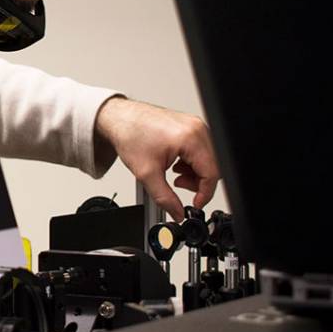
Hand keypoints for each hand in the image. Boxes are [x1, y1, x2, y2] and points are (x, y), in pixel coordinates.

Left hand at [94, 97, 219, 220]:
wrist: (120, 119)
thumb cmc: (130, 135)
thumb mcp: (146, 173)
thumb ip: (164, 198)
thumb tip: (177, 212)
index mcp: (190, 138)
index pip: (212, 173)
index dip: (205, 193)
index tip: (194, 204)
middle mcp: (197, 129)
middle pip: (212, 166)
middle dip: (198, 183)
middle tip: (179, 185)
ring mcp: (195, 126)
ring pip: (208, 159)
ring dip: (194, 173)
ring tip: (174, 175)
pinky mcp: (191, 127)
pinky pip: (201, 151)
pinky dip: (191, 163)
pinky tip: (175, 165)